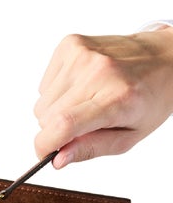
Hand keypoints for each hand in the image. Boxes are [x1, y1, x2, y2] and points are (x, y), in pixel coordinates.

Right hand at [34, 26, 172, 167]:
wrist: (164, 57)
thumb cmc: (149, 98)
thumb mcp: (129, 136)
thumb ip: (91, 149)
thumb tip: (57, 159)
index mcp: (117, 98)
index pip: (64, 124)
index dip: (45, 144)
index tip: (45, 153)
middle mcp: (98, 72)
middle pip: (47, 116)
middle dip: (56, 129)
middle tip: (82, 124)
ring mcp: (82, 54)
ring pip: (42, 102)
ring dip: (56, 110)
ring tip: (85, 102)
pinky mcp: (71, 43)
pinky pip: (44, 85)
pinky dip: (57, 92)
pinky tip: (80, 86)